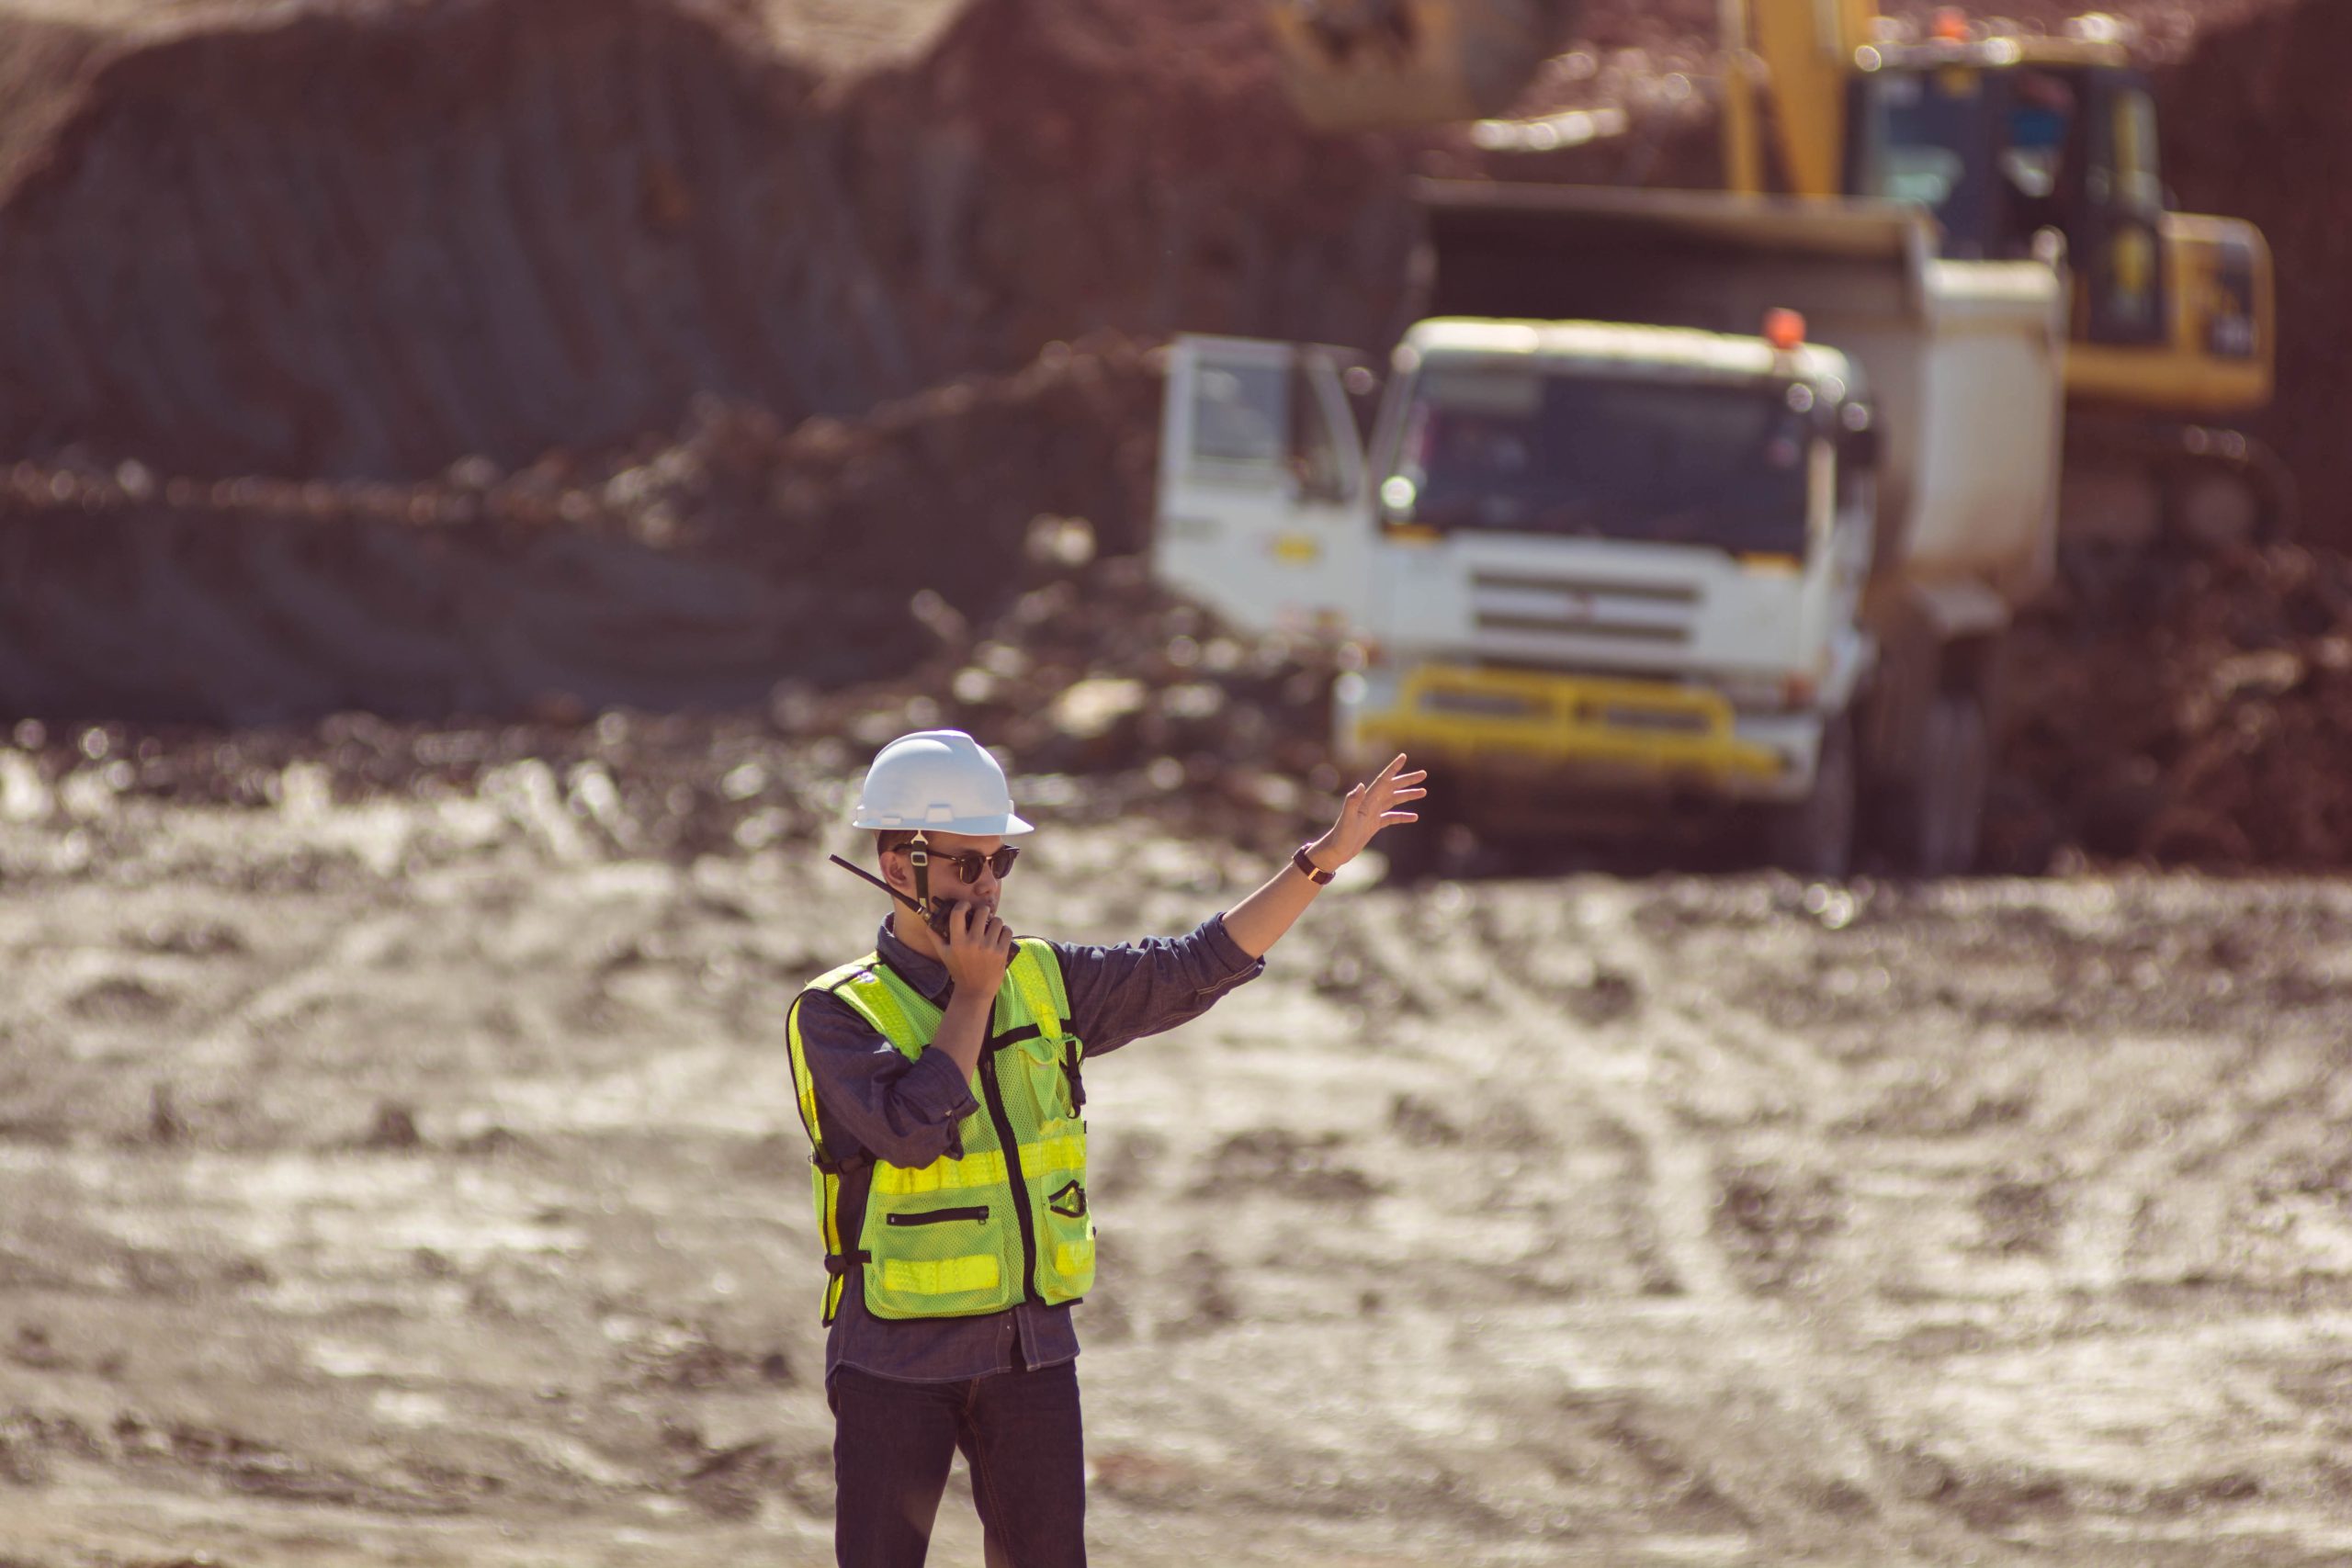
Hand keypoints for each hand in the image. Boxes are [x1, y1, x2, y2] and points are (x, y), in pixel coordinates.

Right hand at [940, 900, 1013, 998]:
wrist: (975, 991)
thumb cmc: (959, 971)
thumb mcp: (944, 955)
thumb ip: (935, 938)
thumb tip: (928, 923)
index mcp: (957, 942)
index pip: (958, 913)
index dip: (963, 904)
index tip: (966, 906)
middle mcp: (973, 943)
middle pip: (982, 912)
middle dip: (983, 911)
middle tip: (982, 915)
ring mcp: (988, 947)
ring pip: (997, 921)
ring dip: (995, 921)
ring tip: (992, 926)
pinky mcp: (1001, 953)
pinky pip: (1007, 931)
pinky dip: (1004, 930)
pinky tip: (1000, 934)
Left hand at [1309, 753, 1427, 870]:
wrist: (1336, 851)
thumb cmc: (1340, 836)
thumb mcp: (1347, 819)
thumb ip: (1352, 802)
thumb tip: (1361, 785)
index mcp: (1366, 799)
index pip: (1383, 780)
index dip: (1393, 768)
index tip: (1403, 756)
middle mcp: (1370, 803)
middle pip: (1392, 787)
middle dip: (1407, 780)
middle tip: (1423, 774)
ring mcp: (1372, 814)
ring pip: (1394, 800)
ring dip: (1408, 795)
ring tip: (1423, 792)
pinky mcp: (1373, 824)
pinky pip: (1391, 817)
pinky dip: (1403, 816)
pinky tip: (1414, 817)